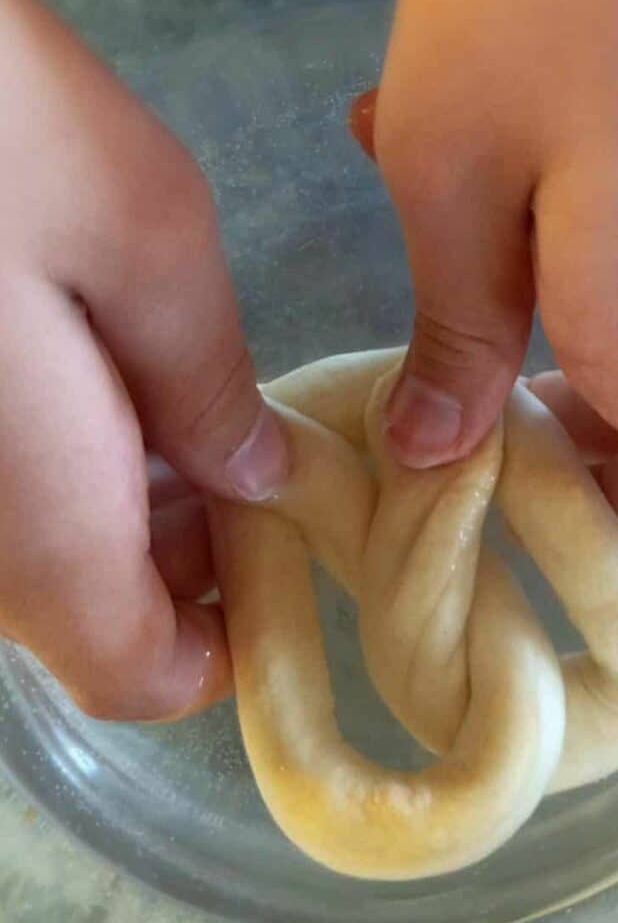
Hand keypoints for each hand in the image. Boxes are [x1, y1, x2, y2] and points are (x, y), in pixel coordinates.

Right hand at [0, 0, 288, 719]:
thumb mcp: (146, 244)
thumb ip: (207, 383)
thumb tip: (255, 472)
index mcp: (43, 532)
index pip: (143, 678)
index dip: (227, 639)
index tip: (276, 545)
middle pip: (89, 620)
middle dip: (179, 557)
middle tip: (236, 456)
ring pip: (36, 561)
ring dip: (116, 510)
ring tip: (170, 408)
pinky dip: (53, 469)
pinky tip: (80, 376)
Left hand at [351, 0, 617, 546]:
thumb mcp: (456, 175)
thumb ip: (458, 331)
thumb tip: (433, 446)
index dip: (611, 513)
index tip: (509, 471)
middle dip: (569, 416)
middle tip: (460, 360)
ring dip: (554, 304)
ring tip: (445, 213)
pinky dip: (582, 225)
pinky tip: (483, 131)